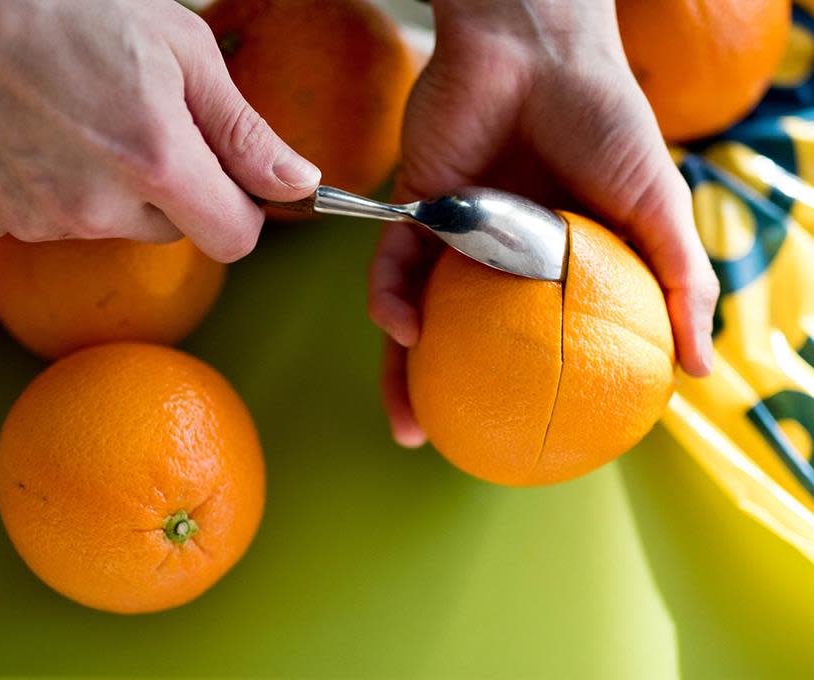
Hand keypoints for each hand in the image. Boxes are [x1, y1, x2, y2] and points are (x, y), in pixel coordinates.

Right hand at [0, 0, 320, 259]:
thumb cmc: (70, 3)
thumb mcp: (182, 49)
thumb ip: (244, 131)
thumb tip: (298, 184)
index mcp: (158, 164)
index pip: (233, 239)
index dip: (238, 208)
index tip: (225, 179)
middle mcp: (97, 207)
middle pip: (167, 230)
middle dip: (165, 188)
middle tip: (130, 120)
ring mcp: (35, 218)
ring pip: (103, 225)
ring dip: (101, 188)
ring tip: (70, 117)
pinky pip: (39, 220)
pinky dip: (42, 188)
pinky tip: (27, 133)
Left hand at [369, 0, 718, 446]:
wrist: (540, 48)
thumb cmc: (605, 123)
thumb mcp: (658, 212)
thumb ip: (678, 285)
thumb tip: (699, 373)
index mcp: (549, 265)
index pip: (528, 340)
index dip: (521, 385)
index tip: (524, 433)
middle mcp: (494, 259)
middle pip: (461, 340)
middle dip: (444, 395)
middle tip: (440, 446)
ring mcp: (451, 237)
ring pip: (416, 317)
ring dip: (401, 371)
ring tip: (408, 425)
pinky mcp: (413, 210)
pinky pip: (391, 269)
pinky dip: (390, 303)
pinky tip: (403, 329)